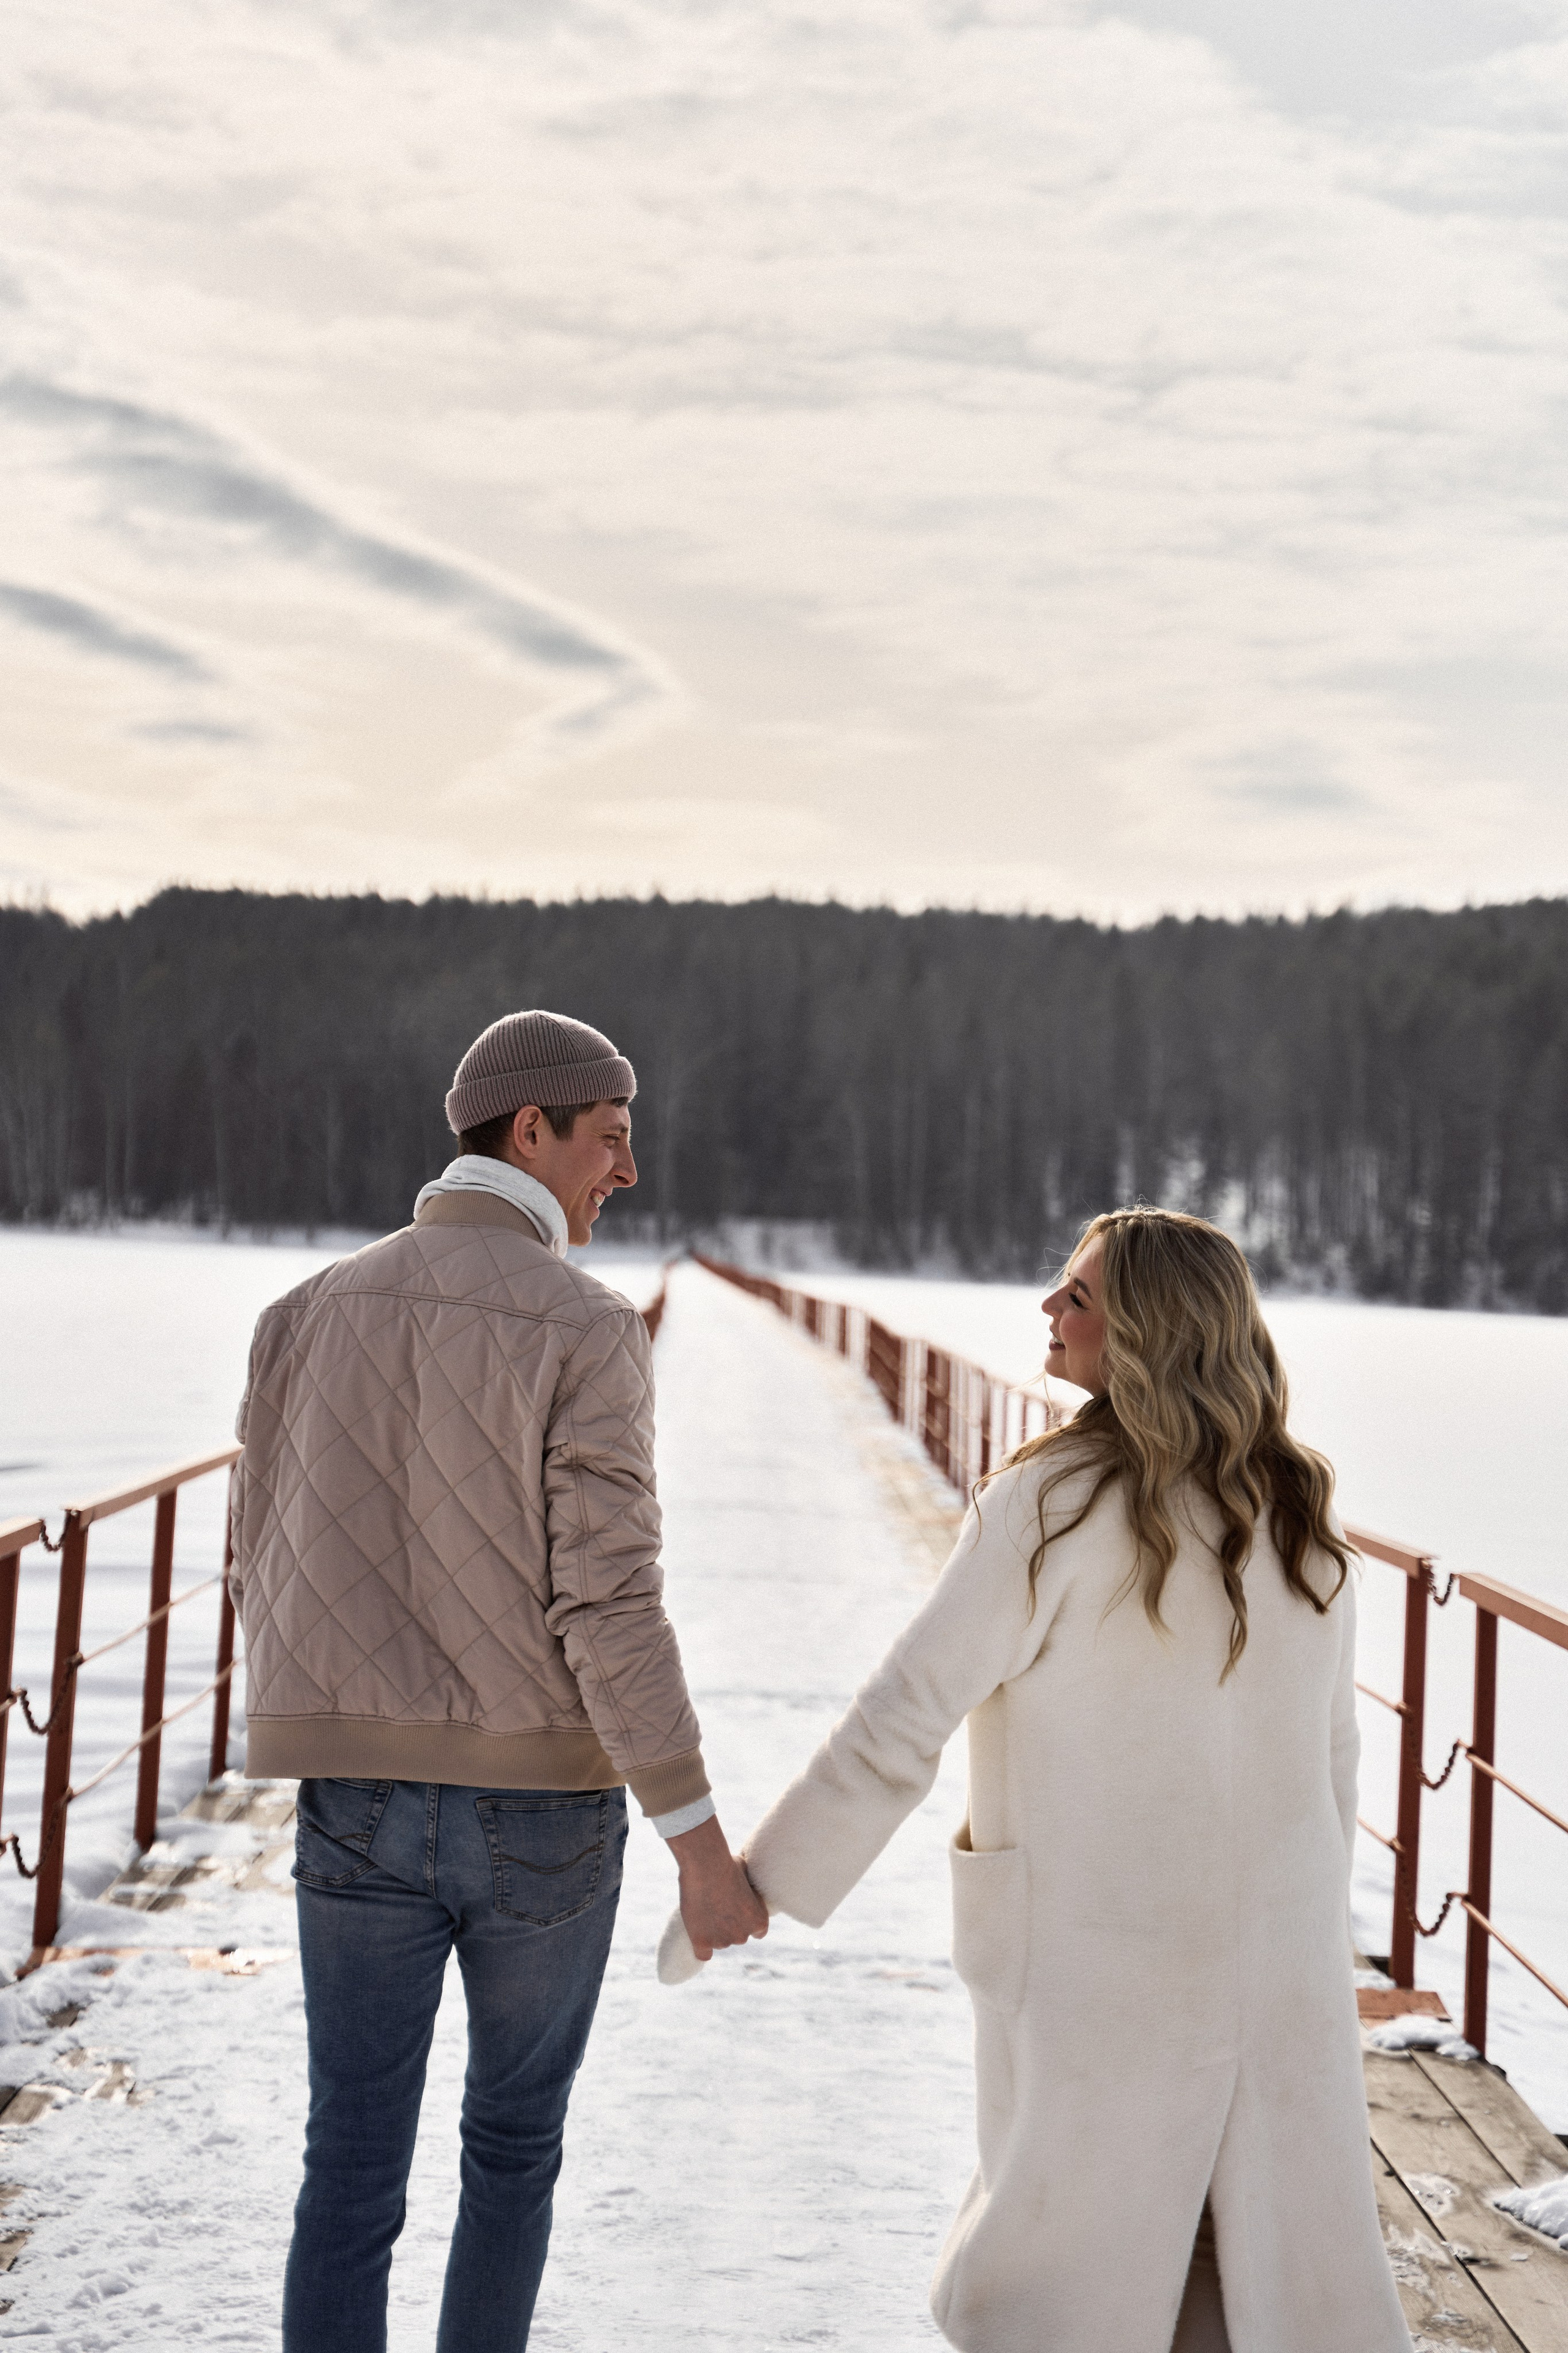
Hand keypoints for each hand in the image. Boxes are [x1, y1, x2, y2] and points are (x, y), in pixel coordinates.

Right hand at [667, 1813, 768, 1960]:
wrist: (706, 1866)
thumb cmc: (727, 1864)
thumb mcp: (746, 1875)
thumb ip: (747, 1888)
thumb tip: (745, 1884)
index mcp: (759, 1921)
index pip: (757, 1931)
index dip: (747, 1921)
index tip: (738, 1912)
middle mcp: (743, 1936)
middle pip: (736, 1937)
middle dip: (728, 1925)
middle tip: (717, 1905)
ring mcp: (722, 1941)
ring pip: (717, 1943)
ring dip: (712, 1931)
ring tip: (704, 1908)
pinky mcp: (701, 1942)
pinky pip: (702, 1954)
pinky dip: (700, 1947)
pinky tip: (697, 1936)